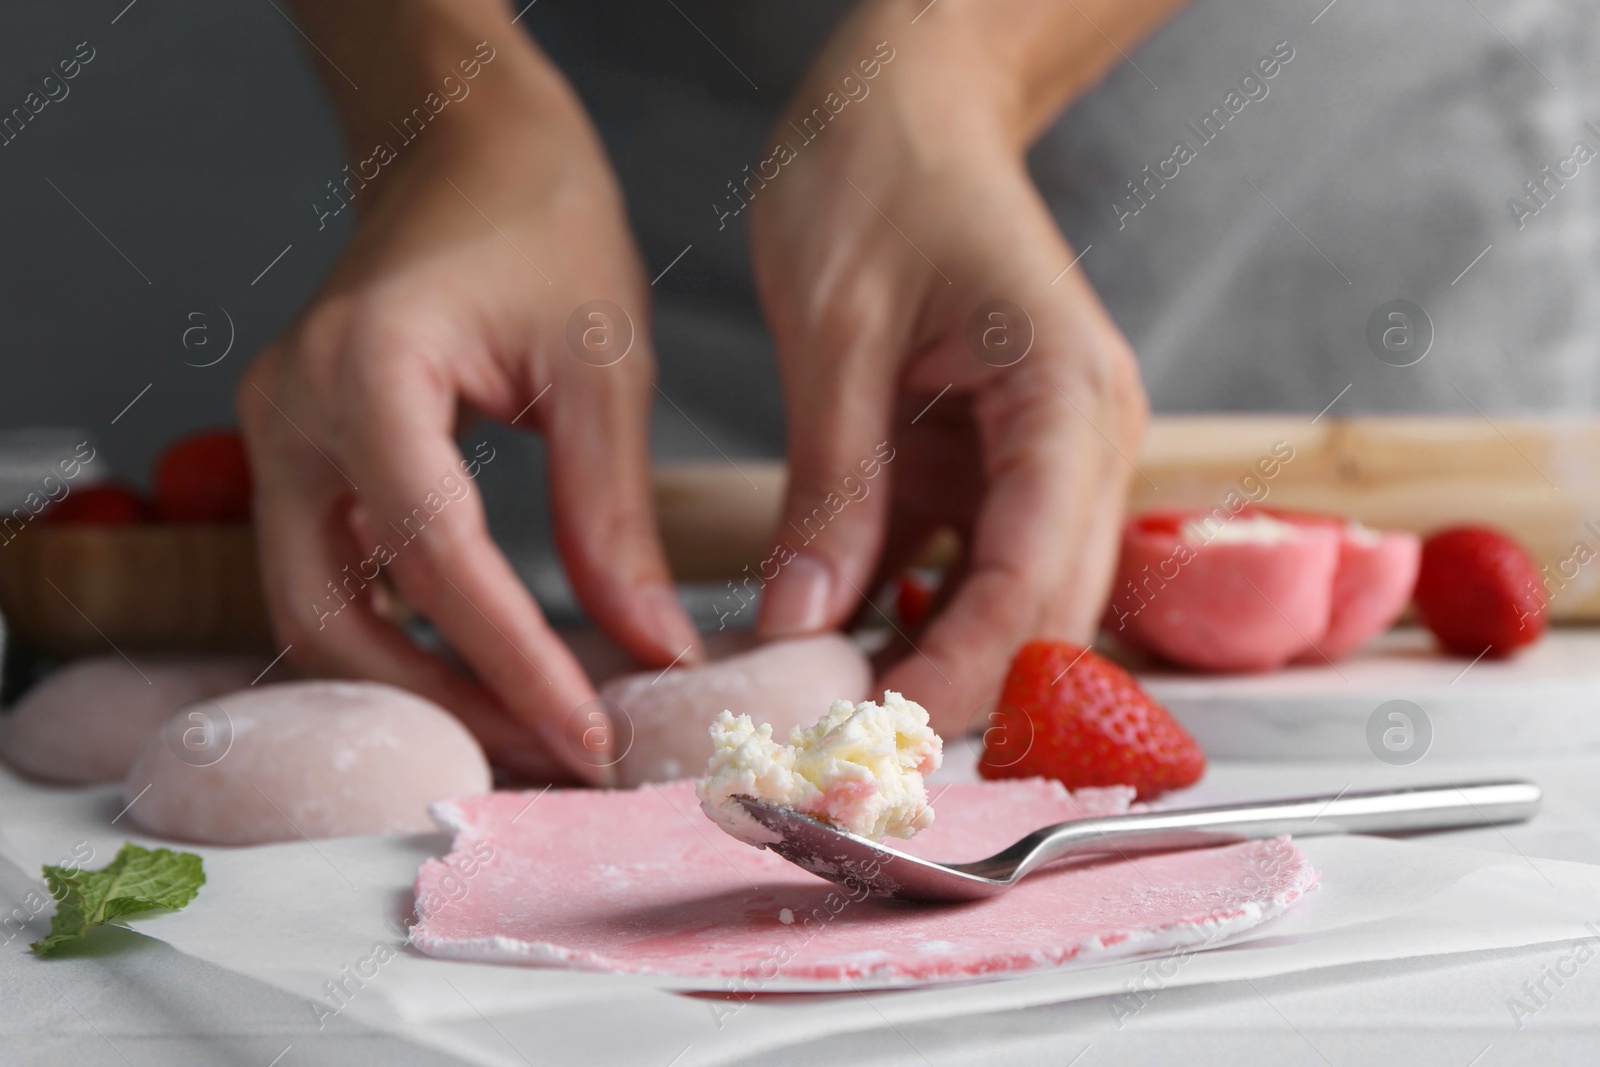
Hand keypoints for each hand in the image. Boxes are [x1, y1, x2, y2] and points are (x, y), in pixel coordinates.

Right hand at [238, 40, 697, 782]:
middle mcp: (290, 412)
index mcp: (366, 372)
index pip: (436, 558)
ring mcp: (276, 434)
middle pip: (332, 616)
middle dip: (441, 704)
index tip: (589, 735)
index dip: (514, 662)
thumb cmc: (539, 222)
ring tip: (521, 728)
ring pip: (313, 612)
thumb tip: (651, 648)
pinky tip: (474, 666)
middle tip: (550, 755)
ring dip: (410, 685)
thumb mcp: (601, 365)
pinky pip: (325, 574)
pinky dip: (394, 635)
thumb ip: (613, 513)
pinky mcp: (298, 452)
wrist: (465, 145)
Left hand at [750, 4, 1149, 734]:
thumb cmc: (878, 172)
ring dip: (937, 661)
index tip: (875, 738)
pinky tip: (843, 643)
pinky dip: (917, 611)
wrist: (911, 98)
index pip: (1034, 575)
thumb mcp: (833, 331)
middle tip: (849, 754)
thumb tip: (800, 625)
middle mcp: (1087, 436)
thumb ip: (829, 484)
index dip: (962, 671)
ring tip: (834, 713)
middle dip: (957, 690)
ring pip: (1016, 600)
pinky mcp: (1004, 457)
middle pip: (1047, 611)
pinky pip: (972, 560)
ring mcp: (1053, 451)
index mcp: (1066, 397)